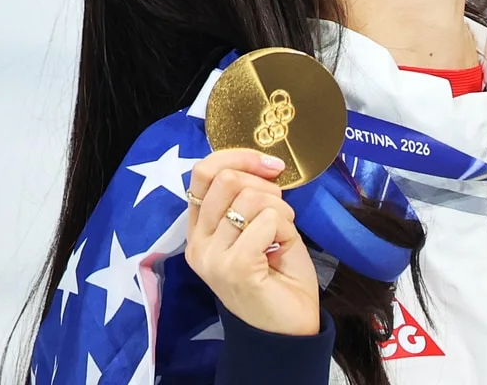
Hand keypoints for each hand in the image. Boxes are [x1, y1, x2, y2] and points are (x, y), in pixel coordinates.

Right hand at [184, 149, 320, 335]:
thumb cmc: (277, 277)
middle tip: (280, 211)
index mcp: (199, 231)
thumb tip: (263, 166)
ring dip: (279, 209)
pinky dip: (285, 227)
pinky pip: (267, 220)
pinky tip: (282, 248)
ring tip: (282, 234)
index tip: (271, 165)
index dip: (238, 157)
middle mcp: (197, 244)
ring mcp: (212, 257)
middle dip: (265, 186)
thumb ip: (249, 200)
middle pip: (225, 179)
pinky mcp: (234, 267)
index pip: (202, 173)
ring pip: (249, 198)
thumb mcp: (259, 228)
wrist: (289, 329)